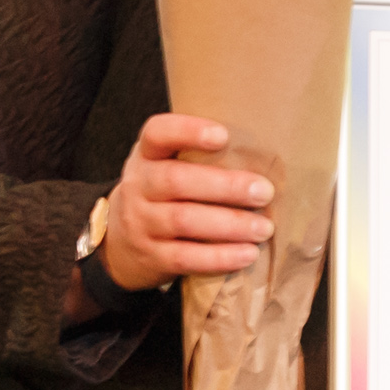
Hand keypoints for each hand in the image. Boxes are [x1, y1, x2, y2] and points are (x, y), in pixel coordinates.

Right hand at [98, 114, 273, 291]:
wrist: (119, 245)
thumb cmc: (164, 195)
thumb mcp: (168, 167)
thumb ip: (202, 158)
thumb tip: (269, 156)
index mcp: (148, 156)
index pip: (158, 133)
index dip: (188, 131)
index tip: (223, 136)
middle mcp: (138, 186)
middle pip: (176, 181)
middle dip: (226, 186)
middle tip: (265, 192)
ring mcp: (140, 223)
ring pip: (183, 220)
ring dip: (230, 224)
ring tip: (264, 227)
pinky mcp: (151, 257)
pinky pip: (185, 257)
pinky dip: (219, 257)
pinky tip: (247, 254)